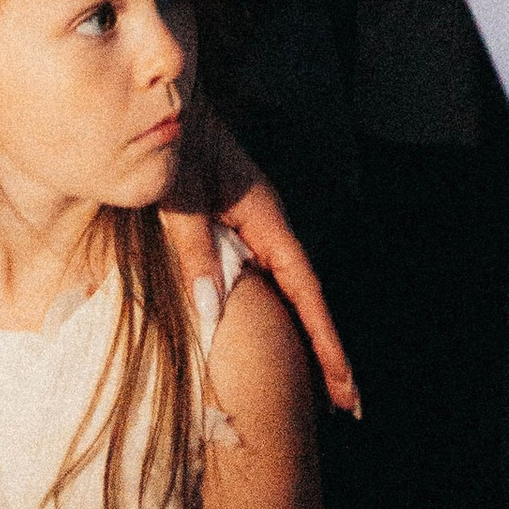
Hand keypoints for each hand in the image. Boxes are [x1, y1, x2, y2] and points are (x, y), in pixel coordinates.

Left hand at [174, 104, 358, 415]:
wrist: (164, 103)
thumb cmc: (174, 145)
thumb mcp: (180, 196)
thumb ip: (194, 249)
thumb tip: (211, 312)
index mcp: (264, 215)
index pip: (304, 289)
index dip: (324, 339)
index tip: (344, 386)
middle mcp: (267, 224)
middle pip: (304, 297)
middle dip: (324, 350)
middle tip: (344, 406)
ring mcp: (253, 226)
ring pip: (286, 291)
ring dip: (303, 335)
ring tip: (318, 387)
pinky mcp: (234, 225)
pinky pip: (262, 279)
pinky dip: (276, 313)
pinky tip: (276, 338)